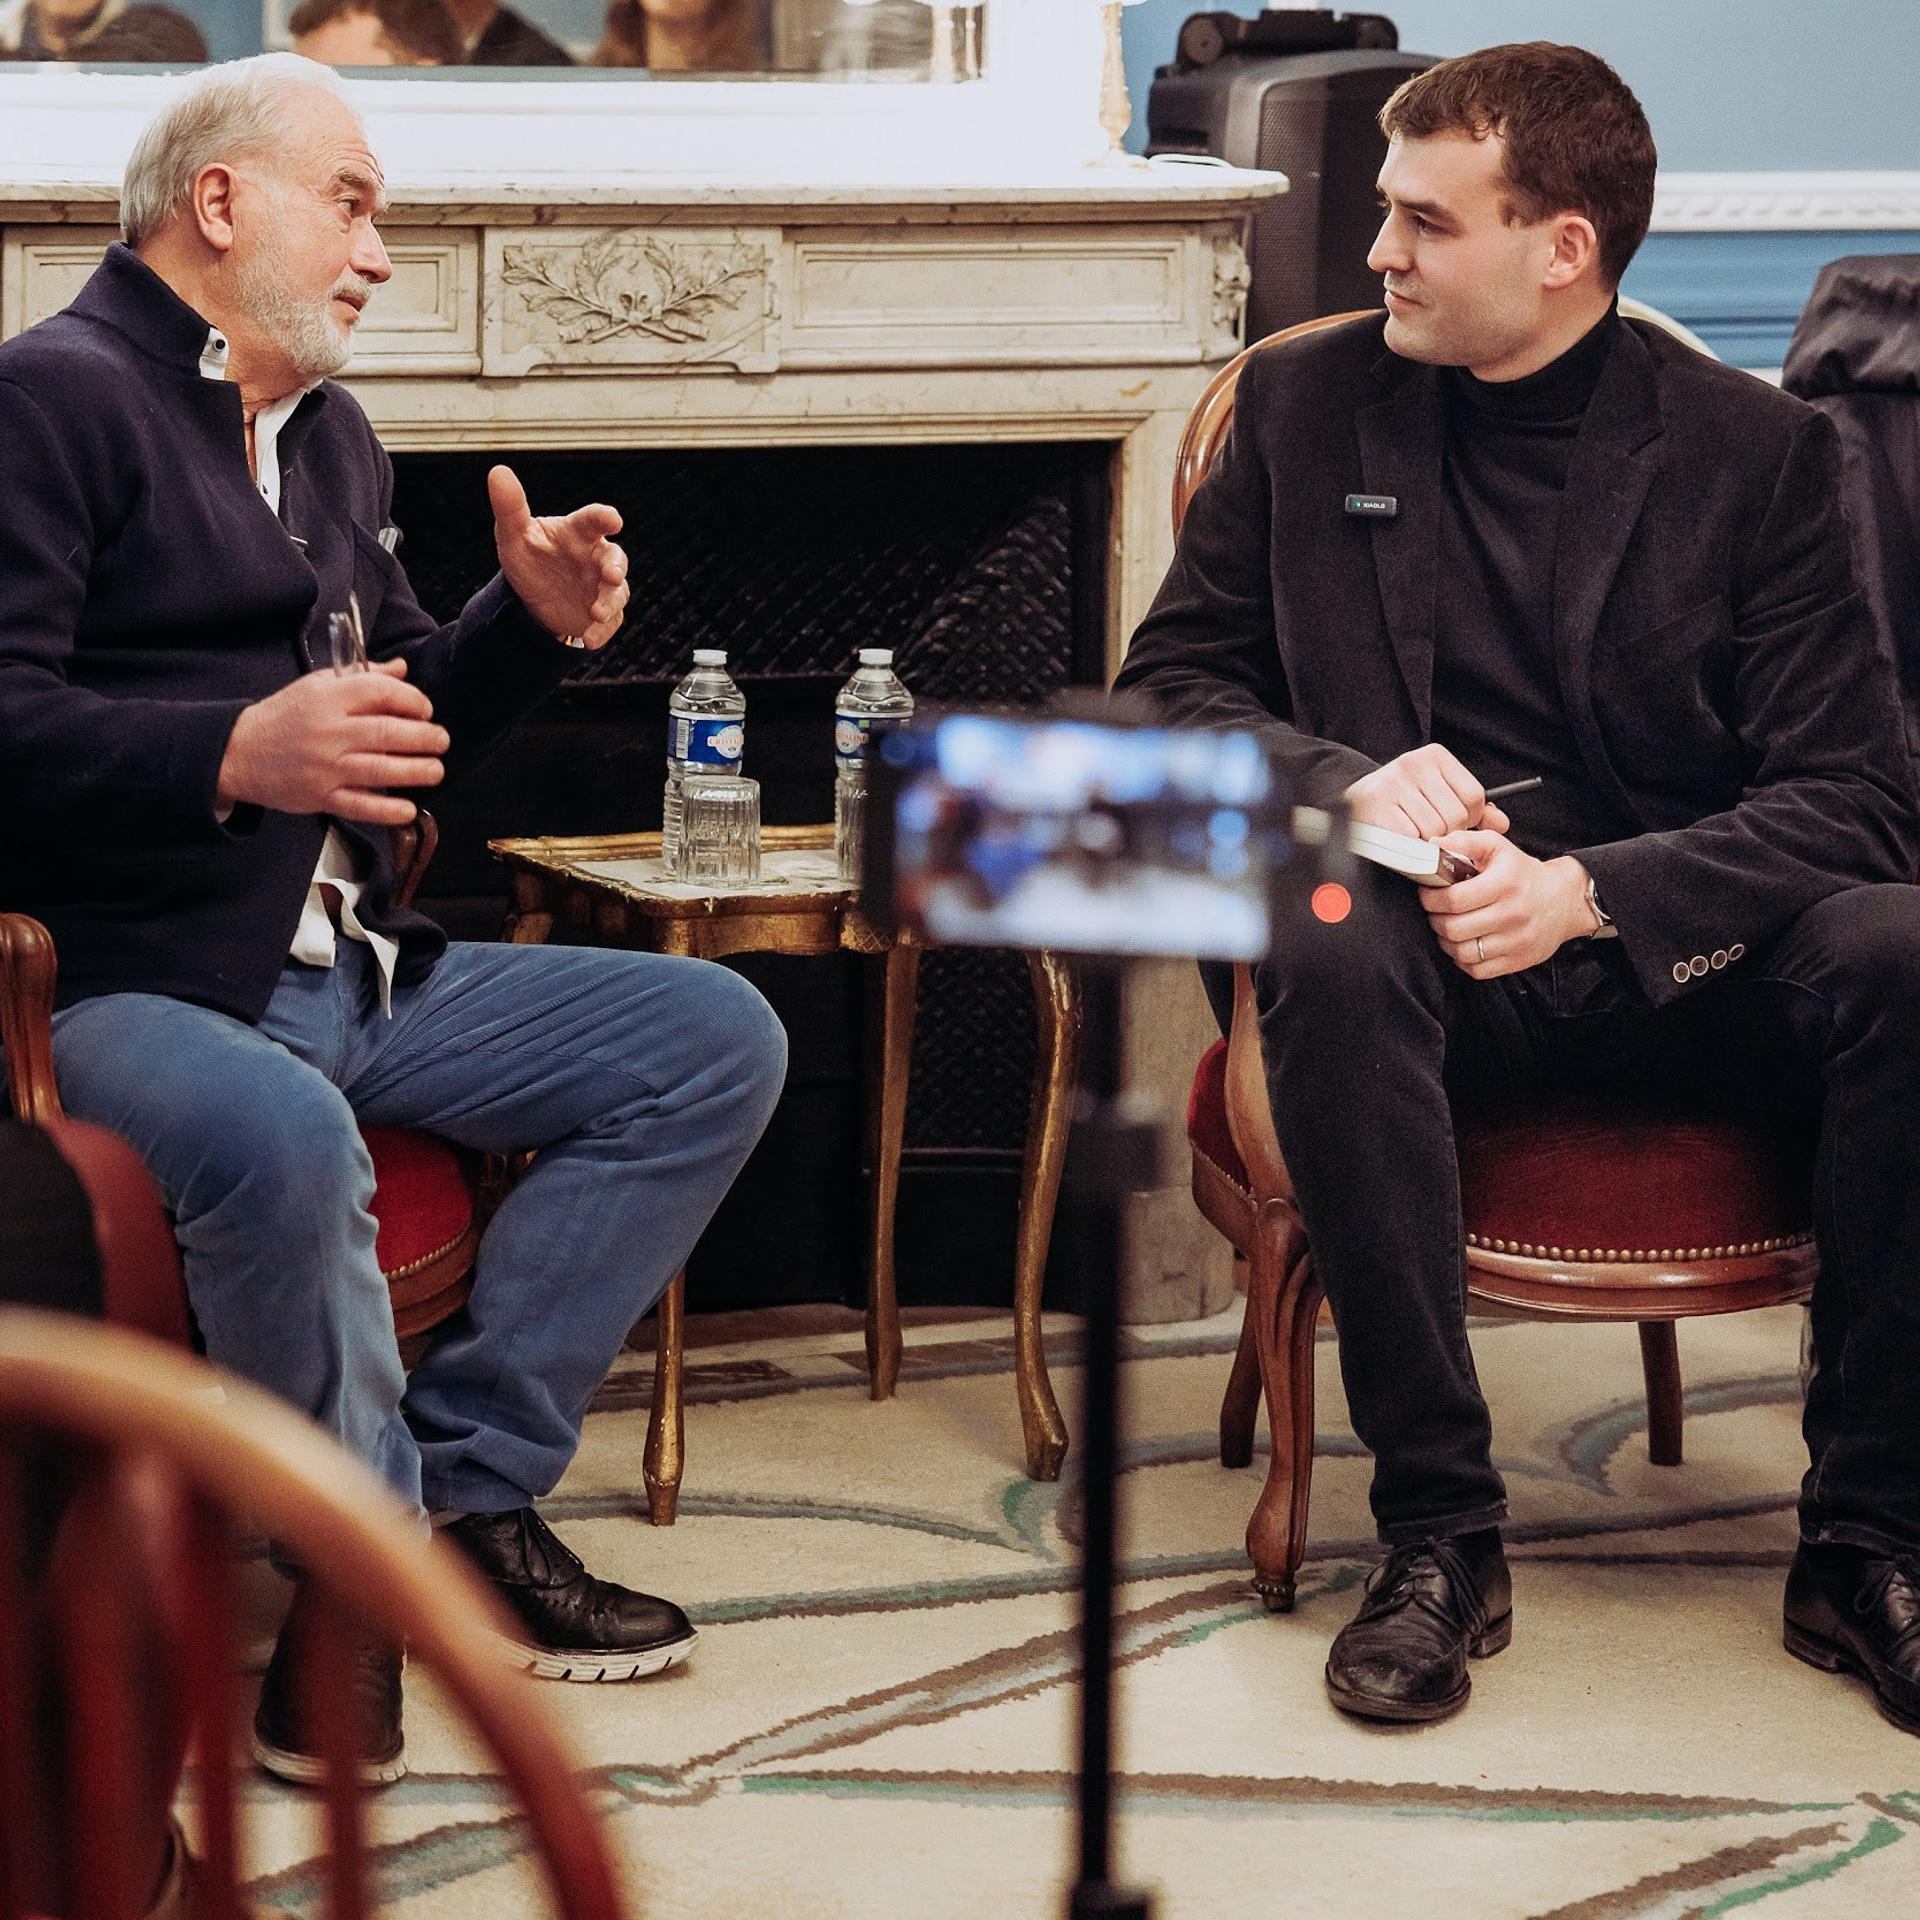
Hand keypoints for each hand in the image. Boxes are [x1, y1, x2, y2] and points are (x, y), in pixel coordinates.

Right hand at [216, 659, 448, 826]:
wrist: (238, 752)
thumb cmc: (284, 716)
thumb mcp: (316, 686)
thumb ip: (362, 678)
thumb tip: (402, 669)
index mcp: (327, 698)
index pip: (380, 692)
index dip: (412, 700)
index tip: (425, 710)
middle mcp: (328, 731)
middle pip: (387, 732)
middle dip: (424, 737)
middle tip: (442, 740)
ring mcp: (325, 767)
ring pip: (380, 768)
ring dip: (417, 771)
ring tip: (436, 770)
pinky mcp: (321, 797)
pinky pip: (360, 805)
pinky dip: (388, 810)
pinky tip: (409, 809)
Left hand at [488, 464, 628, 649]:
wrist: (531, 599)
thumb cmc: (529, 557)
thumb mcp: (513, 535)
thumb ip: (510, 506)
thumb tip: (498, 471)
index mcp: (578, 533)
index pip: (593, 521)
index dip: (604, 518)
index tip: (613, 519)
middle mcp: (596, 558)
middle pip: (615, 559)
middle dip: (616, 567)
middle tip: (610, 576)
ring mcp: (601, 588)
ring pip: (618, 592)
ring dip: (610, 603)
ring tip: (596, 613)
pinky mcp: (603, 615)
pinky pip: (611, 622)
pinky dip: (602, 631)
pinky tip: (589, 639)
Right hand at [1344, 743, 1510, 839]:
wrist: (1353, 802)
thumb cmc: (1403, 802)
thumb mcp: (1439, 795)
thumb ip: (1473, 809)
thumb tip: (1501, 824)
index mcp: (1434, 755)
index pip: (1474, 796)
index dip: (1469, 819)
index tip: (1453, 822)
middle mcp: (1413, 763)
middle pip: (1456, 816)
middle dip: (1447, 833)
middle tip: (1430, 832)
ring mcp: (1393, 784)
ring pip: (1434, 830)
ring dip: (1426, 842)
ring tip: (1414, 835)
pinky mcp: (1377, 806)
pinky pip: (1411, 839)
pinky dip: (1409, 847)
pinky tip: (1400, 838)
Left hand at [1423, 832, 1597, 977]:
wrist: (1562, 901)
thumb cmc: (1522, 873)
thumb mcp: (1498, 847)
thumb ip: (1465, 841)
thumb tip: (1434, 844)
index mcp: (1505, 883)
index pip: (1453, 899)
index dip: (1431, 898)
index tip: (1427, 894)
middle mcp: (1513, 913)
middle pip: (1454, 928)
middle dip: (1435, 919)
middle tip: (1435, 911)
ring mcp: (1517, 940)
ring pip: (1462, 952)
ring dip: (1446, 941)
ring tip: (1447, 927)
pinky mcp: (1519, 960)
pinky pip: (1476, 970)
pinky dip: (1462, 959)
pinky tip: (1464, 943)